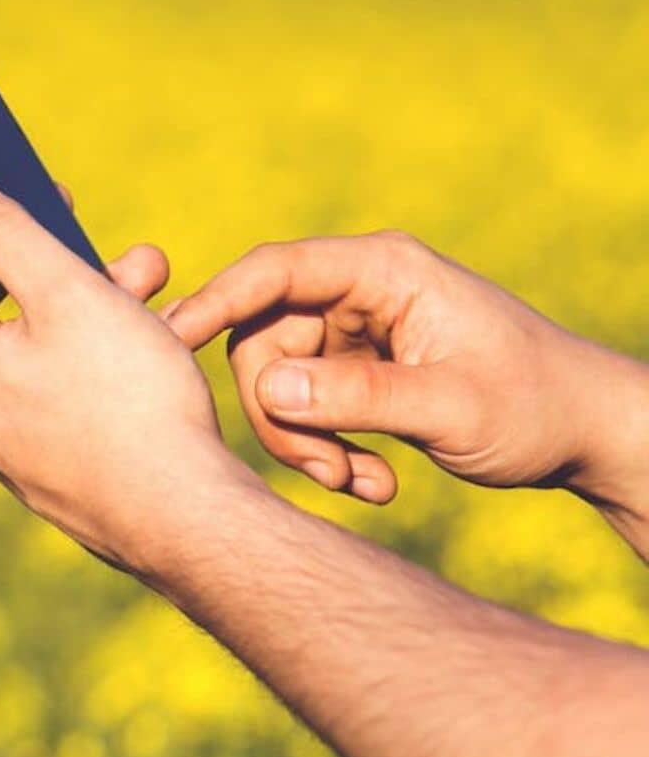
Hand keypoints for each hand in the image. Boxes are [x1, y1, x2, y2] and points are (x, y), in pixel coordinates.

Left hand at [0, 178, 255, 572]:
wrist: (186, 519)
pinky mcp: (44, 464)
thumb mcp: (67, 291)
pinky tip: (156, 338)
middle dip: (61, 261)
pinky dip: (98, 352)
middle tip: (124, 248)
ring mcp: (2, 441)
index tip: (43, 189)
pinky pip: (59, 386)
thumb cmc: (128, 402)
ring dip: (93, 301)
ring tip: (156, 281)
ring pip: (37, 343)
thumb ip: (2, 233)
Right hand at [165, 231, 648, 518]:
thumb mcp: (450, 406)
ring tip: (363, 485)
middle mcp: (360, 291)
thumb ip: (357, 396)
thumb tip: (266, 392)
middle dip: (282, 415)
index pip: (274, 272)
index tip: (168, 341)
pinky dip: (328, 449)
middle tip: (327, 473)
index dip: (215, 303)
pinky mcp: (356, 369)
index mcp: (383, 271)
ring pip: (278, 383)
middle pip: (263, 340)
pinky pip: (306, 407)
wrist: (588, 435)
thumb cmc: (535, 406)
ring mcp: (356, 331)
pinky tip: (375, 482)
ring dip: (308, 443)